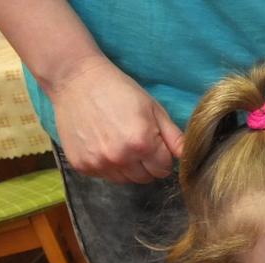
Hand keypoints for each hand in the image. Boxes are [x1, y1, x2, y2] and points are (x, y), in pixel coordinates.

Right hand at [50, 56, 183, 183]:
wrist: (76, 80)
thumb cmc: (119, 91)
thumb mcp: (153, 109)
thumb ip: (174, 137)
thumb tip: (188, 157)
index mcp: (142, 143)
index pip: (163, 169)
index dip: (162, 157)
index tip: (154, 143)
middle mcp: (120, 157)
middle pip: (145, 178)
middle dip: (146, 164)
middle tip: (136, 141)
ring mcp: (99, 163)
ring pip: (125, 180)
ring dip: (127, 167)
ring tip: (118, 141)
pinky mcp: (82, 165)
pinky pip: (104, 175)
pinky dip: (107, 165)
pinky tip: (102, 143)